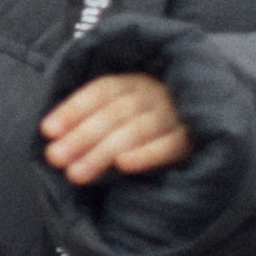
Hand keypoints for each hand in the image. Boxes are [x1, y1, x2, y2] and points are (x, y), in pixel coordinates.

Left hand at [41, 70, 190, 182]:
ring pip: (136, 130)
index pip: (101, 91)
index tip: (47, 131)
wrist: (208, 122)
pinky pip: (168, 146)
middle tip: (56, 158)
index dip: (73, 109)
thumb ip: (92, 115)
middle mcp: (154, 94)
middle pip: (114, 113)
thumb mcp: (123, 107)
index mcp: (134, 81)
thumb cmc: (147, 119)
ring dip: (103, 151)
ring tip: (76, 173)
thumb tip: (51, 134)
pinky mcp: (192, 139)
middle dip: (81, 136)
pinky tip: (124, 166)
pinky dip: (146, 154)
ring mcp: (175, 115)